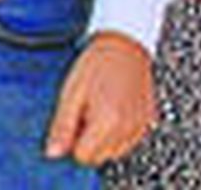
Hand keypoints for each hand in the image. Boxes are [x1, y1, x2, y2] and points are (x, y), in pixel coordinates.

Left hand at [44, 31, 155, 166]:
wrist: (125, 43)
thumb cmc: (97, 62)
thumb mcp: (71, 92)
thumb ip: (62, 126)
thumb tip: (52, 153)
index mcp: (108, 122)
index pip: (83, 157)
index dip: (73, 140)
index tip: (73, 120)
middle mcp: (128, 128)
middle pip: (100, 157)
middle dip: (88, 140)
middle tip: (86, 111)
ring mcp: (140, 126)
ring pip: (115, 151)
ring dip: (104, 137)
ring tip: (101, 107)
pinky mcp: (148, 121)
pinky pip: (128, 140)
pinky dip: (119, 131)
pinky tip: (113, 108)